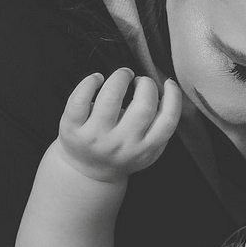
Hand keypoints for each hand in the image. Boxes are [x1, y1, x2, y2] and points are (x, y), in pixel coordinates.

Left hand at [57, 69, 181, 182]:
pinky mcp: (72, 129)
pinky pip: (79, 99)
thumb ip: (161, 126)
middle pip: (143, 107)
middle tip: (140, 81)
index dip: (173, 96)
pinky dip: (90, 82)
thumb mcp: (147, 149)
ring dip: (120, 77)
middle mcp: (121, 144)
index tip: (168, 83)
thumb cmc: (122, 151)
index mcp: (144, 148)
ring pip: (111, 97)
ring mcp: (95, 137)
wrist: (87, 171)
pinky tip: (97, 79)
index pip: (167, 121)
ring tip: (123, 75)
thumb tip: (170, 87)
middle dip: (146, 84)